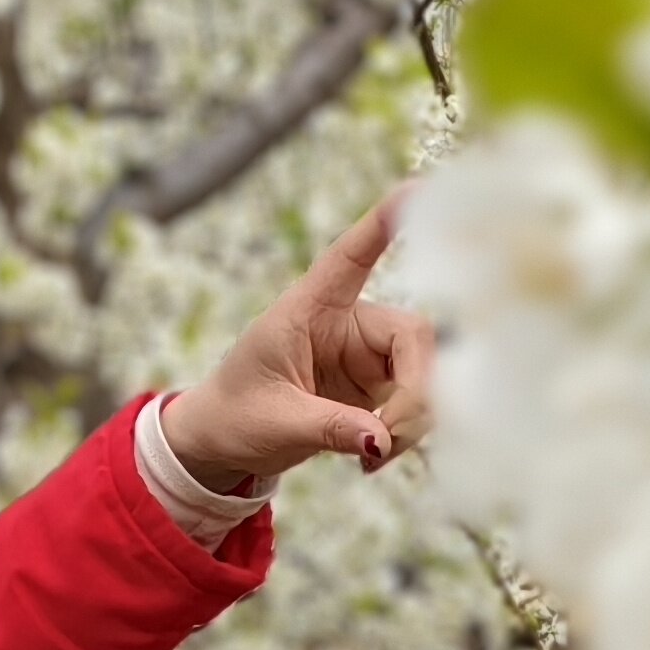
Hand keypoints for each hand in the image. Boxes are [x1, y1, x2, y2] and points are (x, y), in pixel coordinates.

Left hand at [157, 190, 435, 490]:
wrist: (223, 442)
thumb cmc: (236, 414)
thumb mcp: (275, 421)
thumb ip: (329, 427)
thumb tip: (381, 441)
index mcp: (311, 308)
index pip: (352, 256)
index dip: (384, 223)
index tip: (417, 190)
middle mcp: (349, 322)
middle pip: (415, 335)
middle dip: (416, 392)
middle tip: (389, 440)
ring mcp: (370, 355)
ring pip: (425, 374)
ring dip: (413, 421)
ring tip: (373, 458)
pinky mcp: (380, 388)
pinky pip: (417, 404)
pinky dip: (405, 435)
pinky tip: (373, 459)